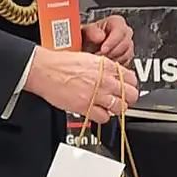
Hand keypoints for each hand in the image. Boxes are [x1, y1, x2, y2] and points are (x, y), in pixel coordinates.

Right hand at [24, 46, 138, 123]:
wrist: (46, 70)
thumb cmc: (62, 63)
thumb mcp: (89, 58)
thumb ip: (104, 68)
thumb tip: (115, 75)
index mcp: (106, 65)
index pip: (131, 78)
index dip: (131, 85)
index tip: (128, 88)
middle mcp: (104, 79)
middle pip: (130, 94)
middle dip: (129, 99)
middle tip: (123, 100)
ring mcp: (96, 94)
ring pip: (120, 107)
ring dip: (117, 109)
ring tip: (111, 107)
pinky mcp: (86, 107)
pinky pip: (104, 117)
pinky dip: (104, 117)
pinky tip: (98, 112)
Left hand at [82, 15, 133, 65]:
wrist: (86, 48)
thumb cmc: (88, 37)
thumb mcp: (86, 31)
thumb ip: (92, 32)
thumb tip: (100, 37)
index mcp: (117, 22)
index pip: (120, 31)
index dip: (112, 42)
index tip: (102, 50)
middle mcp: (125, 32)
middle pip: (125, 44)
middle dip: (111, 53)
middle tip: (99, 58)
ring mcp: (128, 45)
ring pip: (127, 54)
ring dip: (113, 60)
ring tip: (101, 61)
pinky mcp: (127, 57)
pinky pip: (126, 63)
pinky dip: (116, 66)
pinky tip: (106, 65)